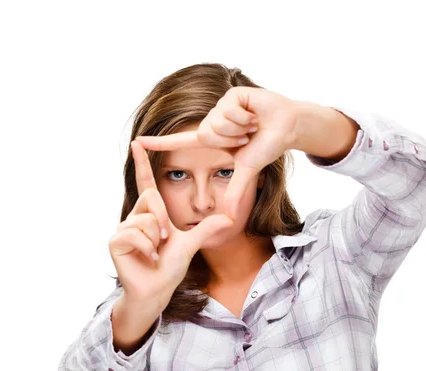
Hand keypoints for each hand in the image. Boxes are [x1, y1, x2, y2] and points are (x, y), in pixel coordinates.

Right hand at [108, 139, 234, 308]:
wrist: (158, 289)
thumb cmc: (170, 267)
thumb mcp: (192, 243)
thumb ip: (208, 228)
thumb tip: (231, 217)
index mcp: (151, 213)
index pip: (146, 183)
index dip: (142, 163)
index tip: (137, 142)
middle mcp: (135, 216)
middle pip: (152, 199)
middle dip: (164, 221)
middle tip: (166, 240)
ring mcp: (123, 228)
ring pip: (146, 220)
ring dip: (156, 239)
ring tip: (154, 252)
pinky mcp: (115, 241)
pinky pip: (135, 234)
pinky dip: (147, 248)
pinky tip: (147, 258)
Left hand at [134, 86, 298, 219]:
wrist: (288, 127)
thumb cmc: (267, 146)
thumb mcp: (247, 171)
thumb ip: (235, 192)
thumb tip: (230, 220)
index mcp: (212, 139)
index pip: (180, 142)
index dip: (159, 144)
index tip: (138, 142)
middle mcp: (212, 122)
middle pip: (206, 134)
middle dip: (231, 139)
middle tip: (248, 136)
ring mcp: (220, 107)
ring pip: (218, 122)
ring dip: (240, 128)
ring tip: (252, 125)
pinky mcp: (230, 95)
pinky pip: (229, 110)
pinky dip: (246, 117)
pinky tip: (255, 114)